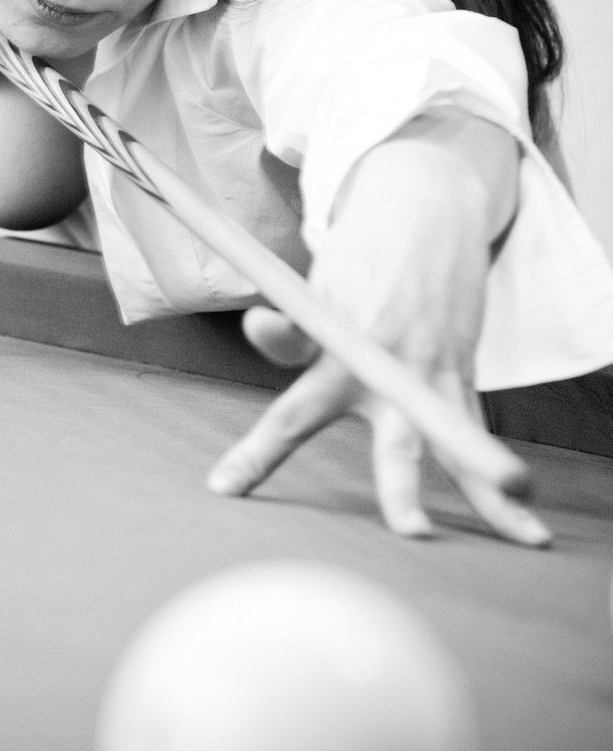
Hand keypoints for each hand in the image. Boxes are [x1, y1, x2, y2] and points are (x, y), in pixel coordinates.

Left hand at [207, 122, 552, 546]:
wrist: (428, 212)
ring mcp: (435, 374)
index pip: (290, 416)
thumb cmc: (359, 263)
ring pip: (460, 446)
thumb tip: (258, 326)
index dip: (256, 455)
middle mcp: (393, 369)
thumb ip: (291, 334)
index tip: (223, 489)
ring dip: (491, 497)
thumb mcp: (316, 291)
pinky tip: (525, 526)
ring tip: (526, 538)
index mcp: (343, 350)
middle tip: (410, 530)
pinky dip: (495, 482)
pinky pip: (476, 435)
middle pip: (398, 443)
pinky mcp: (463, 374)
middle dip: (404, 489)